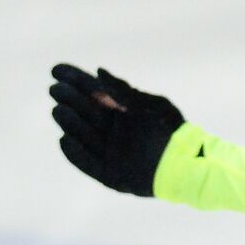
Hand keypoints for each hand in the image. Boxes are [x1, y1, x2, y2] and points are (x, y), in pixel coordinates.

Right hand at [49, 64, 185, 196]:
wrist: (189, 163)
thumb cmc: (172, 132)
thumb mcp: (150, 106)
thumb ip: (123, 91)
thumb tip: (99, 72)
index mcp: (121, 112)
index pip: (92, 92)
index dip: (74, 79)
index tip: (56, 70)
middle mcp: (112, 131)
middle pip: (84, 112)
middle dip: (69, 99)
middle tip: (55, 89)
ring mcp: (110, 152)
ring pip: (82, 135)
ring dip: (69, 123)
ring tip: (59, 109)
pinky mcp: (110, 174)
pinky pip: (86, 163)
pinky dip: (74, 153)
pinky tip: (64, 140)